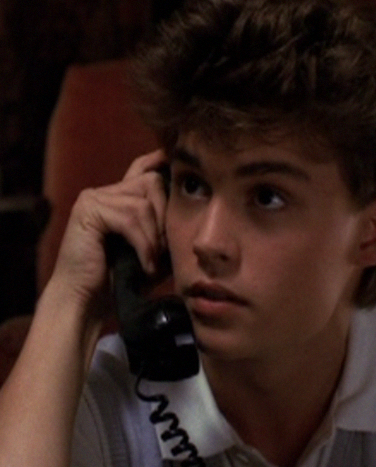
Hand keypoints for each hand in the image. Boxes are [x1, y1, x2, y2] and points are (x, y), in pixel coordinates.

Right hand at [51, 149, 168, 314]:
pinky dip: (143, 244)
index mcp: (117, 198)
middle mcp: (103, 193)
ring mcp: (93, 199)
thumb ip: (170, 232)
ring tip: (153, 263)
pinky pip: (129, 218)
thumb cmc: (121, 281)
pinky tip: (145, 265)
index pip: (143, 168)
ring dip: (155, 237)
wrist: (88, 302)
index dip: (163, 163)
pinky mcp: (88, 211)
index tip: (183, 171)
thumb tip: (197, 212)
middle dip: (166, 217)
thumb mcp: (154, 253)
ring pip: (143, 203)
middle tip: (164, 251)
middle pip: (152, 182)